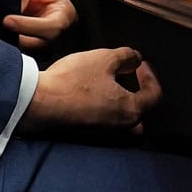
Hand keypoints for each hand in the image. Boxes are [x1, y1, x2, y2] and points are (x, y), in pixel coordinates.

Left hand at [6, 0, 77, 56]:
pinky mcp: (33, 49)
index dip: (28, 26)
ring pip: (31, 54)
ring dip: (13, 46)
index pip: (52, 28)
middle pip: (42, 46)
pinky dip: (9, 49)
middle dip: (18, 39)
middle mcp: (59, 31)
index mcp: (65, 12)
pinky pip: (23, 55)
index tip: (6, 20)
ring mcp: (47, 43)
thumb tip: (11, 11)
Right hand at [25, 46, 159, 131]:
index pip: (154, 95)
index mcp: (130, 111)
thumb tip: (135, 59)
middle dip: (139, 94)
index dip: (150, 76)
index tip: (141, 64)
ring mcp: (101, 134)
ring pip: (121, 120)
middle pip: (140, 112)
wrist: (37, 104)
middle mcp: (119, 127)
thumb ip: (126, 57)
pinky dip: (104, 109)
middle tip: (130, 78)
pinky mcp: (84, 134)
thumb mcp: (104, 59)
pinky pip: (103, 123)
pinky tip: (93, 94)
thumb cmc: (71, 83)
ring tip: (112, 85)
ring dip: (121, 102)